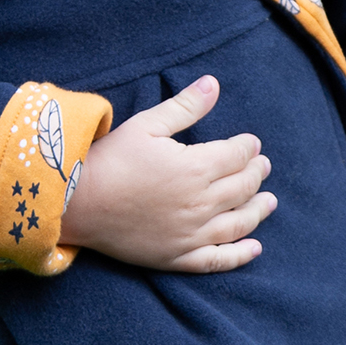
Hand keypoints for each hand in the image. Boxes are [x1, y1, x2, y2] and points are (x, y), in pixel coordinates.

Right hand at [58, 75, 273, 272]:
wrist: (76, 204)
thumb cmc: (109, 160)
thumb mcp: (146, 124)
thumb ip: (185, 107)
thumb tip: (214, 83)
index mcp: (195, 168)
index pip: (236, 156)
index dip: (248, 148)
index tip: (252, 144)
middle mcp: (200, 204)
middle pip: (242, 188)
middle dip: (256, 174)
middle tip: (263, 166)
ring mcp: (190, 235)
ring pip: (238, 223)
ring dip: (258, 211)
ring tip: (269, 202)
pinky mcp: (177, 257)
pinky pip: (218, 260)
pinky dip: (240, 255)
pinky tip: (255, 248)